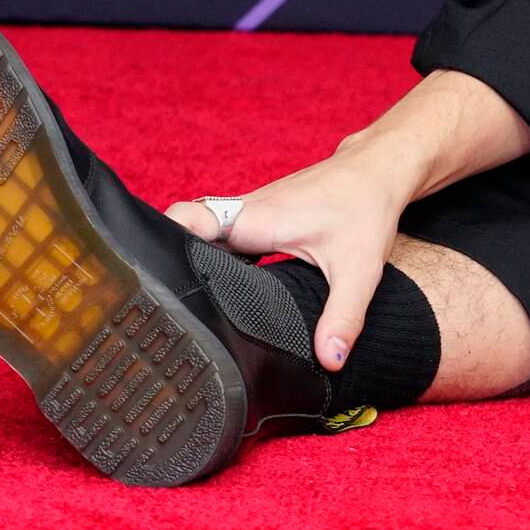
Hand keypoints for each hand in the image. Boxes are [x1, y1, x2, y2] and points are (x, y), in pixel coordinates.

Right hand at [167, 143, 417, 369]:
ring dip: (190, 257)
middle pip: (183, 229)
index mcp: (258, 220)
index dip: (161, 242)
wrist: (380, 169)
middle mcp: (246, 211)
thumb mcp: (360, 270)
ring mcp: (251, 209)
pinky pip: (222, 232)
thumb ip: (343, 316)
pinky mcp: (260, 214)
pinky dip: (214, 253)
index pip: (188, 221)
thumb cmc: (368, 208)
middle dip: (166, 259)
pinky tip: (218, 283)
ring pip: (201, 231)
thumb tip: (330, 361)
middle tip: (156, 303)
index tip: (149, 278)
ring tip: (180, 301)